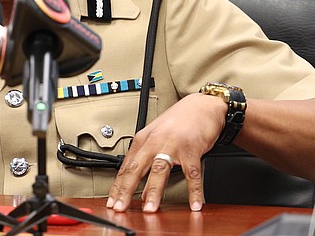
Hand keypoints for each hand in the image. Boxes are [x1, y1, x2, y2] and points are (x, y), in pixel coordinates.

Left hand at [106, 93, 226, 212]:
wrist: (202, 105)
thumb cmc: (179, 121)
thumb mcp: (156, 136)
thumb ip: (146, 158)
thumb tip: (138, 185)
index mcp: (143, 139)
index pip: (126, 166)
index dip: (118, 186)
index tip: (112, 202)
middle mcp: (155, 141)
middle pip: (137, 168)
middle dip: (126, 190)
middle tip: (120, 207)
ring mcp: (173, 145)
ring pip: (160, 170)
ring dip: (154, 191)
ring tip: (149, 209)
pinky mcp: (192, 149)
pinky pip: (192, 174)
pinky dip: (194, 191)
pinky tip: (194, 204)